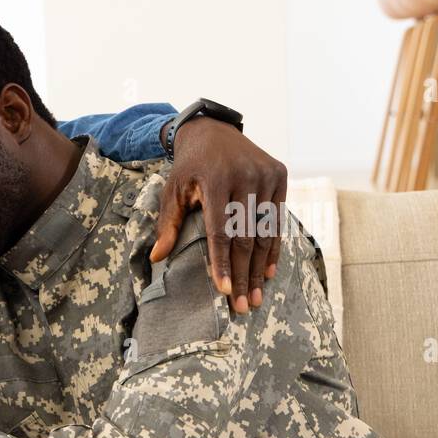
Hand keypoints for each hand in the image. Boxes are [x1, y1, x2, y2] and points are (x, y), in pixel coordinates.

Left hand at [152, 118, 287, 314]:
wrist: (213, 131)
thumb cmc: (188, 166)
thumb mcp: (172, 190)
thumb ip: (168, 224)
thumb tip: (157, 258)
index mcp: (216, 180)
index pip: (221, 231)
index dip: (223, 263)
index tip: (224, 291)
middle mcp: (246, 177)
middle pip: (246, 237)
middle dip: (244, 275)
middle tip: (243, 306)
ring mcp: (267, 175)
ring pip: (265, 232)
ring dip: (261, 268)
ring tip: (256, 297)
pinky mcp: (280, 175)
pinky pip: (278, 219)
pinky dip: (274, 247)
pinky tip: (268, 271)